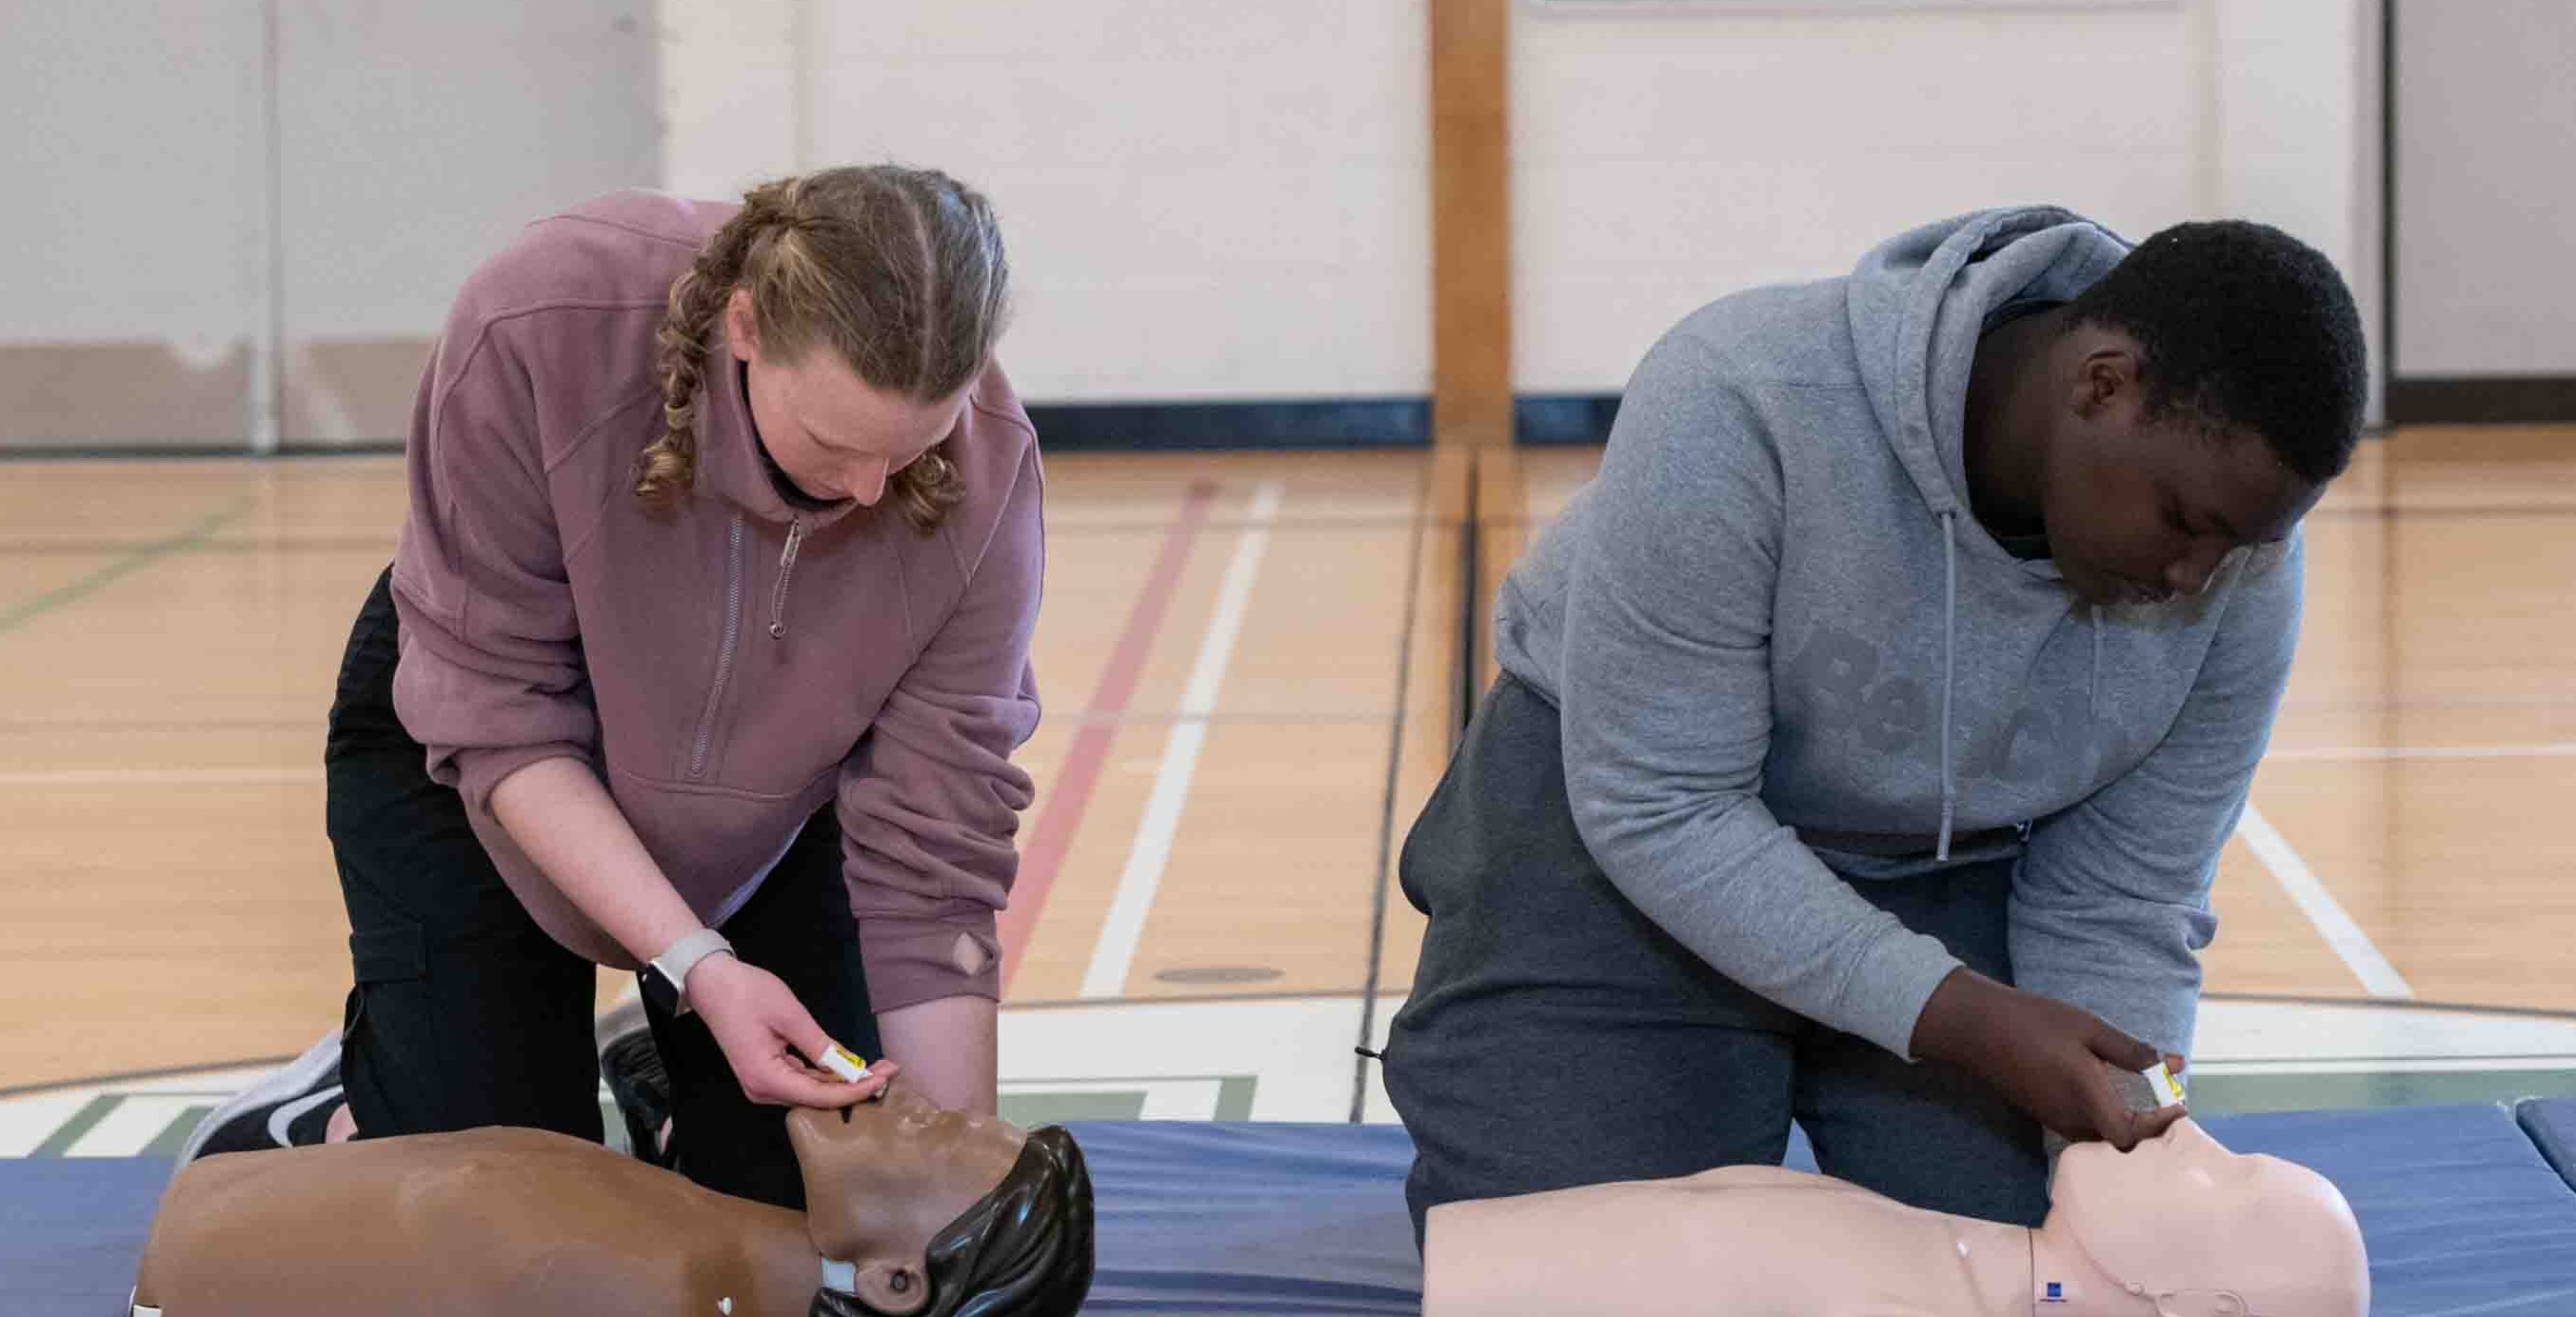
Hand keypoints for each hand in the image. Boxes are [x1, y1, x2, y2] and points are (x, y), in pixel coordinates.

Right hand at [685, 953, 896, 1107]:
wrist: (711, 982)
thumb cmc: (747, 993)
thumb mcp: (790, 1015)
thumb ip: (819, 1044)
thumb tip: (849, 1067)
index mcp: (766, 1078)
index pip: (820, 1096)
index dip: (855, 1090)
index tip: (884, 1079)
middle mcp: (762, 1089)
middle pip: (817, 1098)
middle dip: (855, 1086)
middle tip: (889, 1070)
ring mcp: (762, 1083)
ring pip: (810, 1090)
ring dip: (843, 1081)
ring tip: (877, 1068)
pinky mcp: (764, 1073)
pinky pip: (800, 1080)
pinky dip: (825, 1075)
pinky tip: (849, 1066)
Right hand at [1908, 968, 2185, 1150]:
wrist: (1977, 1028)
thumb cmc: (2035, 1022)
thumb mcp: (2089, 1029)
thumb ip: (2132, 1052)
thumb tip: (2175, 1065)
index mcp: (2086, 1097)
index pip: (2131, 1135)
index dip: (2160, 1127)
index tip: (2178, 1104)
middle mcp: (2071, 1117)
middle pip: (2119, 1141)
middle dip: (2147, 1126)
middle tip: (2165, 1099)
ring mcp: (2053, 1118)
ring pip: (2100, 1136)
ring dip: (2125, 1122)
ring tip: (2143, 1096)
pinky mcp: (2042, 1113)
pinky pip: (2082, 1127)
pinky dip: (2103, 1116)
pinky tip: (2105, 1090)